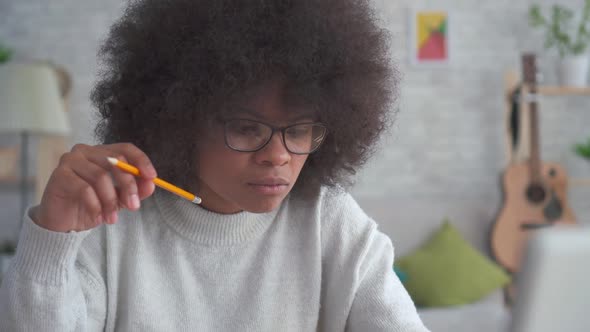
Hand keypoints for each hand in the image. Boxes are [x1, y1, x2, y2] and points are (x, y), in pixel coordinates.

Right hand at [33, 143, 156, 232]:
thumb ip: (135, 190)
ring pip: (100, 176)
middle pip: (115, 161)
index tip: (152, 177)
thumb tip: (152, 183)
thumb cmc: (91, 206)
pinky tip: (97, 217)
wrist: (63, 223)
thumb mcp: (119, 199)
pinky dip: (95, 205)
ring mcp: (70, 160)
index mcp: (102, 153)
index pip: (126, 148)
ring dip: (110, 201)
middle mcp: (85, 151)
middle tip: (134, 206)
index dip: (141, 161)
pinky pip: (84, 189)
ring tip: (112, 219)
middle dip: (128, 185)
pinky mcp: (59, 175)